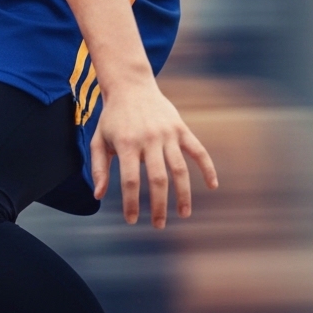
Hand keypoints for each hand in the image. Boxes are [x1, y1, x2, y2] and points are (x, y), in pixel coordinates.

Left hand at [90, 83, 217, 227]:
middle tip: (159, 225)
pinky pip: (198, 151)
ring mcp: (167, 134)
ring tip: (184, 213)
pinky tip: (213, 186)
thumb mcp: (99, 140)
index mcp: (126, 144)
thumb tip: (98, 196)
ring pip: (180, 169)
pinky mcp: (181, 129)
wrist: (130, 87)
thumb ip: (98, 168)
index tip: (132, 220)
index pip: (131, 181)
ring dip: (184, 194)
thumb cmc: (112, 118)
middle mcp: (149, 140)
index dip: (132, 203)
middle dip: (159, 205)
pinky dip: (208, 168)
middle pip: (158, 179)